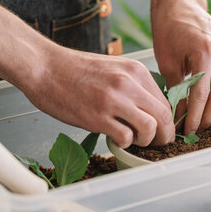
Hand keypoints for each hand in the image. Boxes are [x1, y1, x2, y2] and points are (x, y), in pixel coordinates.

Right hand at [21, 47, 175, 147]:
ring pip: (150, 128)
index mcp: (135, 71)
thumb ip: (131, 86)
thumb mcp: (111, 69)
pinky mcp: (97, 116)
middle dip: (164, 136)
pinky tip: (114, 139)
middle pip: (164, 116)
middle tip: (155, 144)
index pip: (164, 101)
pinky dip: (124, 143)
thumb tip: (145, 110)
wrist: (44, 67)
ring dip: (145, 141)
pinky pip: (125, 137)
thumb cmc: (73, 70)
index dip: (165, 121)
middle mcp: (129, 84)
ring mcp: (114, 100)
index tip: (159, 130)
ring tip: (132, 140)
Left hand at [152, 0, 210, 135]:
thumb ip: (176, 88)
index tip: (187, 129)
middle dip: (209, 115)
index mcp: (205, 49)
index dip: (195, 115)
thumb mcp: (166, 61)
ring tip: (208, 117)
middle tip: (197, 128)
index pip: (202, 93)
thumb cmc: (168, 30)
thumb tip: (181, 115)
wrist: (179, 4)